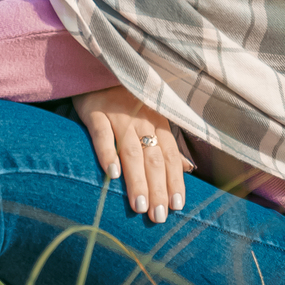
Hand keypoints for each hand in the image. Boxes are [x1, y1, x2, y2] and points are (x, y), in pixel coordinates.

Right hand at [75, 84, 188, 223]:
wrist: (98, 67)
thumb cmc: (126, 99)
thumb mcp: (151, 116)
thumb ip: (167, 144)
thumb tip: (189, 169)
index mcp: (158, 121)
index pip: (171, 156)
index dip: (175, 181)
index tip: (177, 207)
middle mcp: (141, 119)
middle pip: (153, 158)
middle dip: (158, 189)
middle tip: (158, 217)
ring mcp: (118, 115)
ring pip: (132, 151)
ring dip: (137, 180)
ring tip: (140, 206)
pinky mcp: (94, 111)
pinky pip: (102, 134)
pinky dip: (107, 153)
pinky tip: (111, 174)